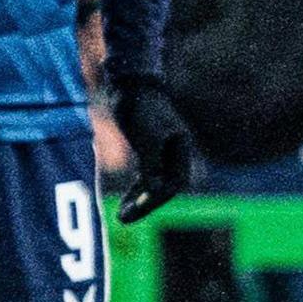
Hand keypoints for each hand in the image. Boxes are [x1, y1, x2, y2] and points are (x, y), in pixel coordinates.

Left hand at [108, 74, 198, 223]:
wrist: (130, 82)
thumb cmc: (139, 108)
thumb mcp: (146, 138)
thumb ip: (152, 165)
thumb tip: (157, 190)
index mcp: (181, 149)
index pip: (174, 184)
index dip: (154, 201)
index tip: (133, 212)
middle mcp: (176, 152)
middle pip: (166, 188)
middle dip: (145, 205)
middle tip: (123, 219)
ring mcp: (163, 151)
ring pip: (156, 183)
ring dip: (140, 200)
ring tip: (121, 215)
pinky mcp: (150, 148)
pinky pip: (147, 175)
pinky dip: (137, 188)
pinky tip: (126, 199)